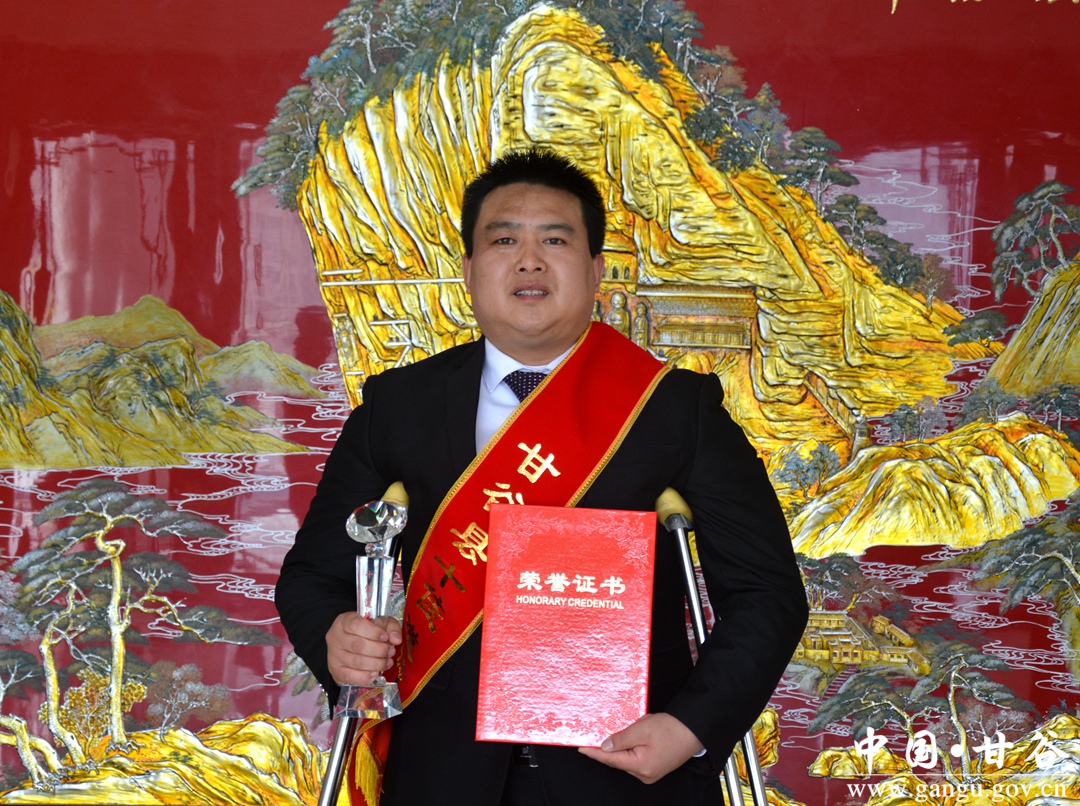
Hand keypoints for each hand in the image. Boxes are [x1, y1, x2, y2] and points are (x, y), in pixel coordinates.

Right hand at [325, 612, 401, 686]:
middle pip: (358, 645)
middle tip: (391, 652)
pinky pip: (350, 676)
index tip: (385, 637)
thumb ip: (390, 627)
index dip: (373, 632)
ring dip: (376, 664)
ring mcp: (333, 655)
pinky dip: (365, 676)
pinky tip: (376, 673)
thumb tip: (396, 639)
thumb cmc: (365, 631)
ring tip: (387, 662)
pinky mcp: (335, 671)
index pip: (356, 625)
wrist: (349, 644)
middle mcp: (335, 637)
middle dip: (379, 650)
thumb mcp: (379, 622)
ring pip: (356, 662)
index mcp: (344, 621)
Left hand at [578, 713, 703, 784]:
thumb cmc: (672, 729)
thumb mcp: (642, 729)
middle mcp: (645, 774)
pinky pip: (635, 758)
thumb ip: (621, 738)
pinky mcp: (653, 768)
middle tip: (596, 733)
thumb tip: (604, 746)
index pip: (610, 759)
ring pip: (626, 759)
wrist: (693, 731)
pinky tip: (630, 738)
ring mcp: (650, 773)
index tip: (581, 748)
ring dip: (620, 746)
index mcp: (641, 766)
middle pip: (618, 760)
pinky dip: (629, 748)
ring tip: (622, 732)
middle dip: (608, 747)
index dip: (594, 753)